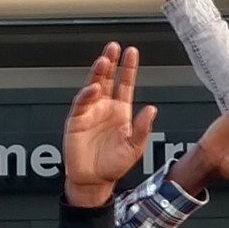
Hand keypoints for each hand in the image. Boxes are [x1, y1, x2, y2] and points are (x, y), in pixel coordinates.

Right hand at [63, 44, 156, 207]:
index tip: (131, 52)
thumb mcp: (134, 148)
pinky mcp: (77, 119)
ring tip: (104, 60)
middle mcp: (105, 108)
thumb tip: (151, 110)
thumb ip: (143, 128)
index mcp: (121, 112)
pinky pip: (82, 103)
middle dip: (111, 62)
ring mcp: (90, 111)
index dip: (128, 69)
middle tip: (114, 47)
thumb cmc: (113, 165)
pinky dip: (87, 95)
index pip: (125, 84)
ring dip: (98, 72)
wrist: (93, 180)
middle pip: (108, 79)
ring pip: (93, 85)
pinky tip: (93, 88)